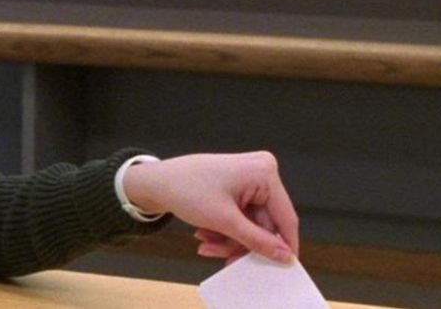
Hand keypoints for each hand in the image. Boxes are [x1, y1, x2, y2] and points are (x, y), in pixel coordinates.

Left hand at [122, 151, 298, 262]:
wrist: (155, 182)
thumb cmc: (185, 190)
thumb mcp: (224, 221)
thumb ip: (257, 240)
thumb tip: (284, 255)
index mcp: (264, 172)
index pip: (285, 217)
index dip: (284, 245)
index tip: (284, 267)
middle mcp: (260, 172)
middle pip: (264, 224)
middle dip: (241, 243)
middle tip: (225, 259)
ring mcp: (248, 179)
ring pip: (250, 224)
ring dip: (229, 239)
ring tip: (206, 243)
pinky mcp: (237, 187)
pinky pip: (240, 217)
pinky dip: (224, 230)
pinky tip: (205, 233)